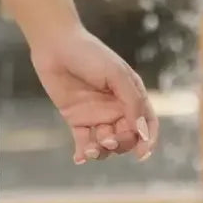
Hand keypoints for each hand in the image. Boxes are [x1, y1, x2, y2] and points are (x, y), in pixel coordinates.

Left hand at [29, 23, 158, 164]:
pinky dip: (84, 153)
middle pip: (127, 138)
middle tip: (106, 138)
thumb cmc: (89, 54)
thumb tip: (142, 133)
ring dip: (102, 151)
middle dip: (120, 144)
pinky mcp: (76, 118)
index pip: (146, 124)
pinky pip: (84, 141)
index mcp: (131, 96)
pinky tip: (79, 158)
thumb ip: (132, 102)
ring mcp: (96, 114)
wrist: (55, 44)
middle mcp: (116, 108)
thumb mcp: (116, 74)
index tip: (141, 154)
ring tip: (91, 149)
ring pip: (106, 144)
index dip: (147, 141)